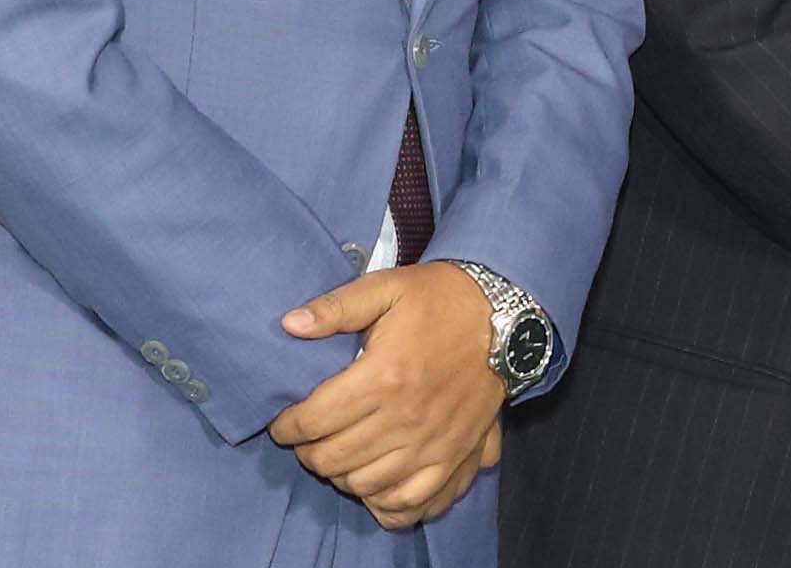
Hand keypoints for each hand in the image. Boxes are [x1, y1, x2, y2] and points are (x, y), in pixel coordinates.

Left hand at [271, 266, 506, 528]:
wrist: (506, 318)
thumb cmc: (440, 300)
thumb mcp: (387, 288)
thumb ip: (336, 307)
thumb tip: (288, 324)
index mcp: (383, 376)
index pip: (314, 420)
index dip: (288, 426)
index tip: (284, 422)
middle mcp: (405, 418)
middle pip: (333, 458)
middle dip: (308, 452)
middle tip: (308, 439)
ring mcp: (431, 444)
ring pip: (364, 484)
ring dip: (341, 475)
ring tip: (338, 455)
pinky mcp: (454, 458)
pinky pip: (411, 502)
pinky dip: (384, 503)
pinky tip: (373, 485)